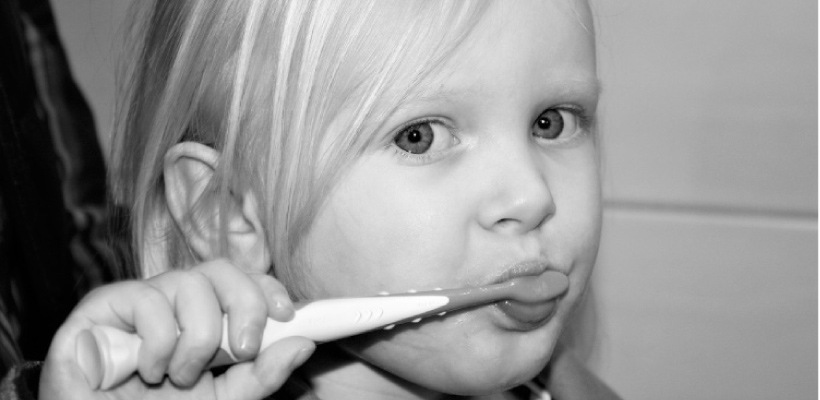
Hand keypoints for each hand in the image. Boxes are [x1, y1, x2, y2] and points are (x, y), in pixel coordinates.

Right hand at [39, 259, 314, 399]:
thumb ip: (261, 374)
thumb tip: (303, 344)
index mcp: (204, 317)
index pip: (242, 280)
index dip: (267, 289)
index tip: (286, 316)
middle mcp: (173, 301)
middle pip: (221, 269)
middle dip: (244, 306)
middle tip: (243, 348)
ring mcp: (138, 300)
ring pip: (189, 283)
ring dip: (196, 339)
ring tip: (179, 376)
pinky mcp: (101, 306)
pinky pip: (147, 300)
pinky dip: (158, 343)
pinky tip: (143, 371)